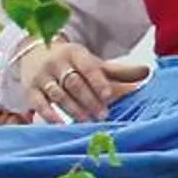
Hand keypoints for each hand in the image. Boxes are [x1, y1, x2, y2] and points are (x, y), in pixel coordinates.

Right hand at [16, 40, 148, 122]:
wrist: (35, 54)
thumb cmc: (73, 63)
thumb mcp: (94, 64)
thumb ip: (119, 71)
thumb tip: (147, 71)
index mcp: (75, 54)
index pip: (87, 67)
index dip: (98, 81)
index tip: (109, 95)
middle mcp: (56, 63)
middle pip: (73, 83)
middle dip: (89, 100)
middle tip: (103, 115)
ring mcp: (42, 76)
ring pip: (57, 94)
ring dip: (73, 109)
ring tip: (88, 122)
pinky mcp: (30, 89)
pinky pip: (38, 102)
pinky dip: (48, 114)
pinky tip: (60, 124)